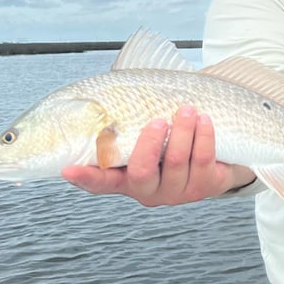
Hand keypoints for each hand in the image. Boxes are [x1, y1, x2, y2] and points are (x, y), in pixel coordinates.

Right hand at [62, 105, 254, 205]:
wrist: (214, 151)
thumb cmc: (170, 135)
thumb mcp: (144, 128)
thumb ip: (123, 118)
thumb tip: (95, 92)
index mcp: (126, 177)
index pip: (100, 183)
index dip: (84, 177)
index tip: (68, 169)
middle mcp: (148, 189)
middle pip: (141, 172)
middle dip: (150, 143)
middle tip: (158, 119)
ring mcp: (176, 191)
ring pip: (176, 162)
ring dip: (182, 131)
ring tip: (187, 109)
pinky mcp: (204, 186)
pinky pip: (203, 159)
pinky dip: (203, 136)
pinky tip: (204, 120)